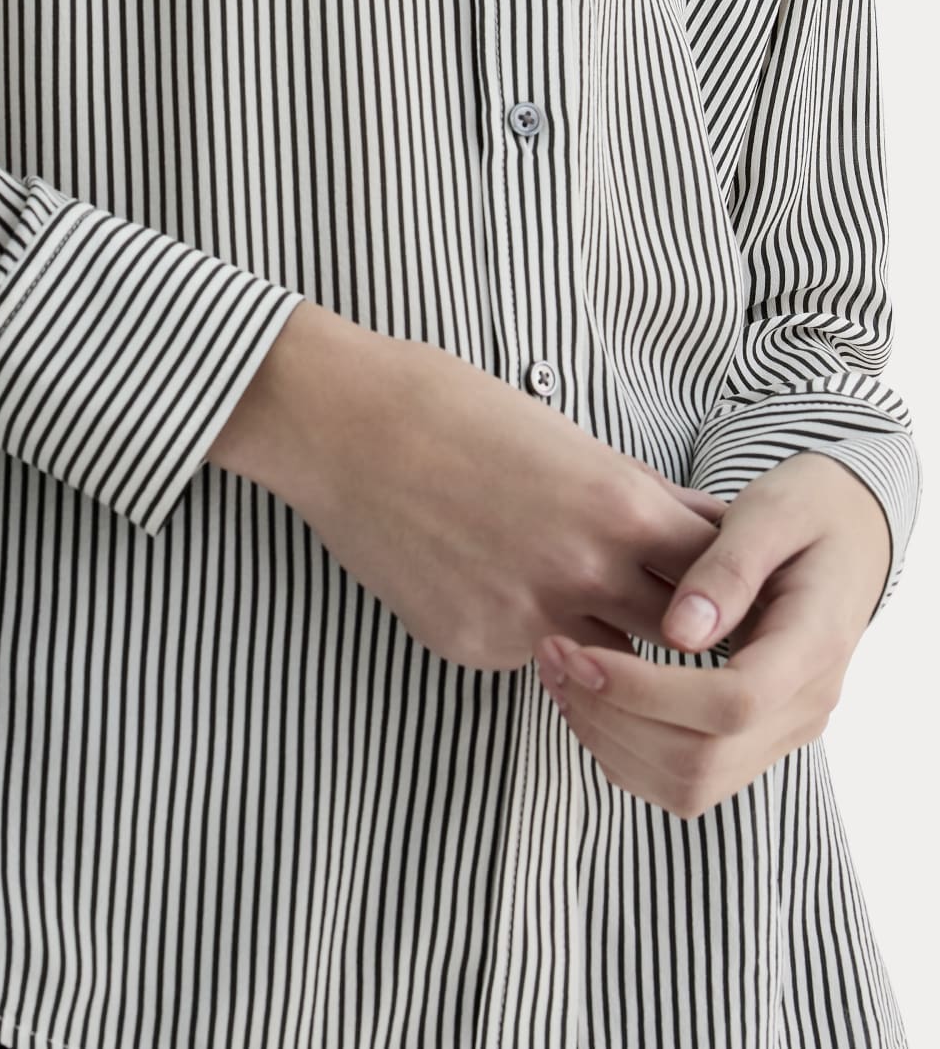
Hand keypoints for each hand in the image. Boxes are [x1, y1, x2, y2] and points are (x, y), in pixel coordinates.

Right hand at [208, 300, 728, 669]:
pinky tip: (486, 579)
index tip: (717, 582)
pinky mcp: (470, 645)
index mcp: (619, 508)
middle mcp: (583, 574)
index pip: (718, 575)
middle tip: (662, 605)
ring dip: (603, 636)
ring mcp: (524, 619)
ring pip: (604, 658)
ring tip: (565, 589)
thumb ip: (639, 495)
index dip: (722, 581)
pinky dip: (525, 630)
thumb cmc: (456, 409)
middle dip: (677, 621)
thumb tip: (696, 526)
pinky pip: (527, 655)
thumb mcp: (569, 438)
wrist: (346, 426)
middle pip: (676, 633)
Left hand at [533, 449, 891, 817]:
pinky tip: (587, 695)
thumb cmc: (806, 511)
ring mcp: (781, 731)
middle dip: (613, 718)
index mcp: (814, 646)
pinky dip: (623, 750)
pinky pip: (683, 779)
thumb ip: (729, 568)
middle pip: (701, 760)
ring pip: (688, 785)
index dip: (646, 691)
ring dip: (609, 740)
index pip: (731, 704)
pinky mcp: (753, 739)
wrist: (849, 535)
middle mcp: (804, 706)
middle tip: (556, 656)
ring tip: (561, 672)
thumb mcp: (772, 513)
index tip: (582, 653)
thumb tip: (679, 633)